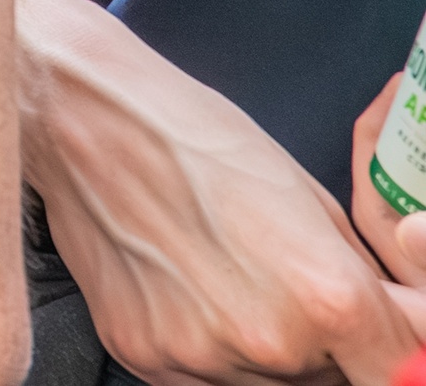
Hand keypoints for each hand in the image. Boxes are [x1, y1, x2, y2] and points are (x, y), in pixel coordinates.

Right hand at [23, 0, 425, 382]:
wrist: (83, 118)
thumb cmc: (199, 138)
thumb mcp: (314, 201)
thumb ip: (367, 282)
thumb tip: (399, 327)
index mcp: (328, 297)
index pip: (398, 368)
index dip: (393, 348)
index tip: (379, 335)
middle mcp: (269, 342)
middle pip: (331, 378)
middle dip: (327, 346)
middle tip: (286, 282)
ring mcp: (201, 356)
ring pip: (267, 380)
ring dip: (265, 347)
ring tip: (224, 273)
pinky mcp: (145, 357)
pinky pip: (202, 374)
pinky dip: (204, 340)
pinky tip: (182, 282)